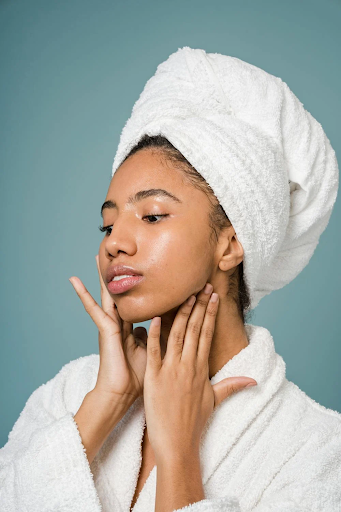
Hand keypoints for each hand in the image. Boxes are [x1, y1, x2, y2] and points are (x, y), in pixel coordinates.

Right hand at [68, 255, 147, 407]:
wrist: (122, 394)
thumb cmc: (135, 376)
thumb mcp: (148, 350)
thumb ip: (148, 336)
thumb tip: (149, 325)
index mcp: (128, 328)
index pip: (130, 302)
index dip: (133, 287)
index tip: (135, 270)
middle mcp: (117, 324)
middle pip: (117, 294)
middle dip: (115, 276)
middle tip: (112, 255)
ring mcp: (109, 326)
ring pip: (105, 296)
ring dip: (100, 277)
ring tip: (95, 257)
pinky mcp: (104, 330)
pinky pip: (93, 308)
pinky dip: (83, 294)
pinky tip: (74, 280)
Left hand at [143, 283, 256, 461]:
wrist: (177, 443)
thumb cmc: (194, 422)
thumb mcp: (215, 400)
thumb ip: (232, 385)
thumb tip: (254, 380)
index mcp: (201, 368)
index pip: (207, 334)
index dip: (210, 313)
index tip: (213, 296)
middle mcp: (188, 365)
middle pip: (195, 329)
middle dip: (199, 305)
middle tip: (202, 285)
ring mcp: (171, 370)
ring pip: (178, 335)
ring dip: (182, 313)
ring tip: (186, 294)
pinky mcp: (154, 377)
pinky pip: (154, 351)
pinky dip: (154, 334)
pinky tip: (155, 317)